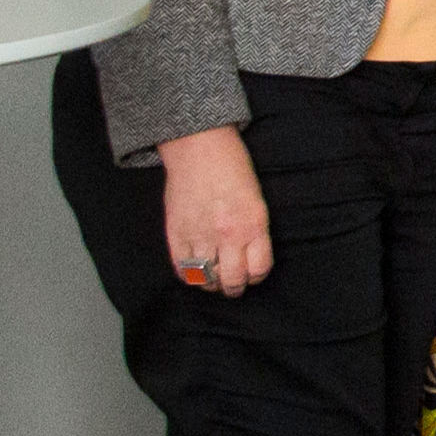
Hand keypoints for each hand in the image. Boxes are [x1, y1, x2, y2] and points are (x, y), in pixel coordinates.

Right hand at [157, 127, 272, 297]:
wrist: (200, 148)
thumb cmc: (233, 170)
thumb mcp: (256, 200)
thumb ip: (254, 231)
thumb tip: (248, 259)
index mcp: (253, 224)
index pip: (259, 269)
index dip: (256, 277)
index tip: (252, 274)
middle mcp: (228, 234)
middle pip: (232, 281)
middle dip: (234, 287)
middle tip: (232, 285)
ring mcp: (200, 235)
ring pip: (206, 279)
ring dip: (210, 284)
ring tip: (213, 279)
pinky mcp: (176, 233)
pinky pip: (181, 268)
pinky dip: (188, 275)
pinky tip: (194, 270)